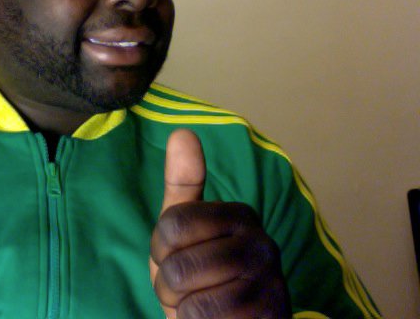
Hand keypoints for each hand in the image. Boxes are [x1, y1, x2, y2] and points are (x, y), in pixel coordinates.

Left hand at [149, 129, 290, 317]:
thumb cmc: (201, 275)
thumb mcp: (183, 230)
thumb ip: (184, 183)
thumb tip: (183, 131)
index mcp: (240, 215)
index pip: (172, 224)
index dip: (161, 250)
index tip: (176, 256)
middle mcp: (263, 244)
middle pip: (177, 265)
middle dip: (169, 286)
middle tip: (190, 288)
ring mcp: (270, 285)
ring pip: (190, 298)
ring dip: (182, 310)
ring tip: (201, 305)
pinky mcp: (270, 317)